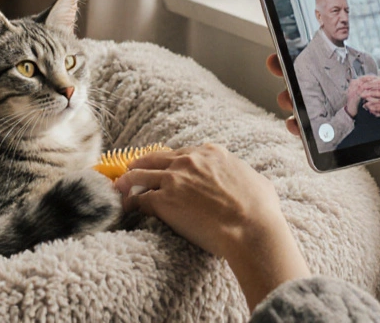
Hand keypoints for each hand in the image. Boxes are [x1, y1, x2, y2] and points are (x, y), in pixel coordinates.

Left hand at [116, 144, 310, 311]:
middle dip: (142, 164)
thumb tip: (254, 182)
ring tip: (120, 187)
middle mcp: (189, 160)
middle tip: (132, 170)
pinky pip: (137, 200)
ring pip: (140, 174)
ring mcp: (173, 179)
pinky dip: (128, 204)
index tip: (166, 167)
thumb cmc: (260, 209)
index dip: (171, 161)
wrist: (250, 227)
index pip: (182, 152)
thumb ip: (246, 176)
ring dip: (128, 181)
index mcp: (211, 153)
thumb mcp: (257, 181)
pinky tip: (123, 208)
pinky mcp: (163, 200)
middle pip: (155, 157)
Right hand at [269, 1, 379, 185]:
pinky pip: (346, 130)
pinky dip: (320, 130)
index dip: (332, 38)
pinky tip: (301, 126)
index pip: (361, 43)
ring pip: (335, 101)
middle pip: (338, 72)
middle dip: (304, 67)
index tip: (305, 31)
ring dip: (305, 97)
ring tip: (286, 93)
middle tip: (280, 61)